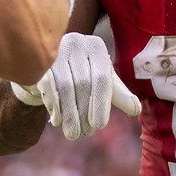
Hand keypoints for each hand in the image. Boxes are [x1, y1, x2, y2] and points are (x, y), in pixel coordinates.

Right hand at [10, 33, 140, 139]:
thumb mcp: (103, 81)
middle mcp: (76, 42)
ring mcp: (55, 50)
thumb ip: (119, 94)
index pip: (101, 78)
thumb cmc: (84, 73)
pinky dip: (54, 107)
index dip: (100, 104)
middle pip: (82, 84)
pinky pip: (47, 86)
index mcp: (96, 46)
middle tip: (85, 133)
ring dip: (70, 114)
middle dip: (84, 112)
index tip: (99, 126)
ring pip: (64, 87)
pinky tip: (58, 120)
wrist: (51, 64)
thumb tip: (136, 109)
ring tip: (73, 133)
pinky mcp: (39, 60)